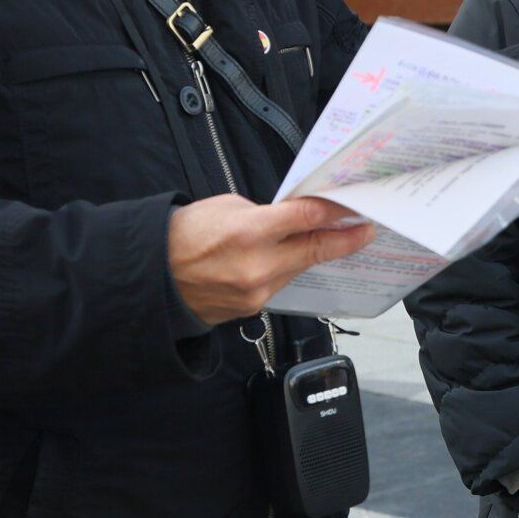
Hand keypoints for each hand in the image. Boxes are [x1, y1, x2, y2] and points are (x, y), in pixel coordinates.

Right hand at [168, 195, 376, 325]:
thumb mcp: (226, 207)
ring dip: (314, 254)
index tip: (357, 208)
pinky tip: (294, 259)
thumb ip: (266, 214)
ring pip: (299, 269)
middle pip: (315, 250)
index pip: (306, 218)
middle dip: (345, 239)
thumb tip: (296, 218)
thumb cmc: (184, 234)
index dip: (336, 211)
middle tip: (366, 230)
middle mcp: (257, 266)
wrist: (152, 278)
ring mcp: (256, 292)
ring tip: (332, 239)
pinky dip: (289, 270)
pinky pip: (281, 285)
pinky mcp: (252, 309)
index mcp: (249, 232)